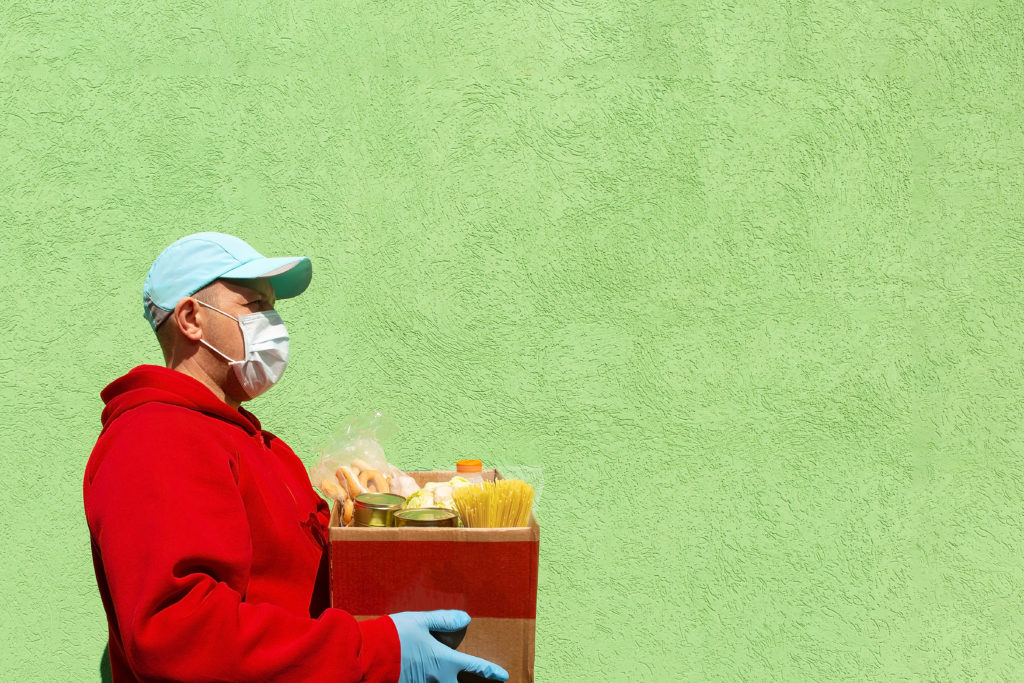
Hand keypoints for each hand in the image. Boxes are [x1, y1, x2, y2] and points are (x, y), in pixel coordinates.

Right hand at [390, 610, 509, 682]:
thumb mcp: (420, 621)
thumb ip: (443, 620)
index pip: (475, 666)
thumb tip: (465, 619)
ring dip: (445, 680)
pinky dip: (428, 679)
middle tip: (477, 682)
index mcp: (443, 661)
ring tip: (445, 672)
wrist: (368, 656)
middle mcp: (437, 678)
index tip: (504, 676)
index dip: (491, 671)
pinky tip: (423, 672)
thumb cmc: (394, 636)